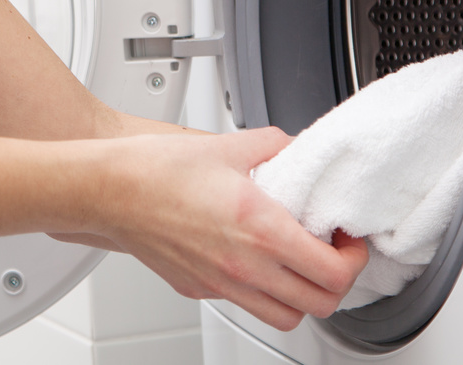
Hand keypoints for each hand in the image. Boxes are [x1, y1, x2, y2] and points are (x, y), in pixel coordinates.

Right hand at [78, 128, 368, 330]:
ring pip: (287, 317)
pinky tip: (257, 260)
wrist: (108, 190)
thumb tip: (296, 149)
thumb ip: (274, 146)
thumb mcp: (228, 145)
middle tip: (333, 252)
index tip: (347, 238)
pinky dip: (265, 292)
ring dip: (304, 295)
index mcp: (260, 229)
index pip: (335, 272)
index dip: (355, 258)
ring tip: (300, 263)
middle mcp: (245, 266)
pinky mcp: (200, 289)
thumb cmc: (156, 169)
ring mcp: (221, 283)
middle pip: (321, 304)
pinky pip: (247, 304)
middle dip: (339, 279)